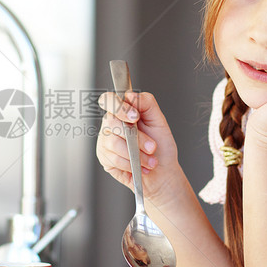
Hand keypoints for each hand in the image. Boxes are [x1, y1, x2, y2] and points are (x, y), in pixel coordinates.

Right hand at [95, 90, 181, 204]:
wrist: (162, 171)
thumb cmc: (160, 146)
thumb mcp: (159, 121)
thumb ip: (147, 103)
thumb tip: (130, 94)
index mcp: (122, 111)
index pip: (109, 100)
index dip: (119, 107)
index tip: (135, 117)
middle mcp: (110, 124)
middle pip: (113, 123)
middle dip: (137, 138)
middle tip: (152, 147)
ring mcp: (105, 141)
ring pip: (114, 143)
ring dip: (136, 154)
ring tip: (149, 161)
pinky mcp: (104, 157)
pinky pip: (114, 159)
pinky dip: (131, 164)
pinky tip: (139, 166)